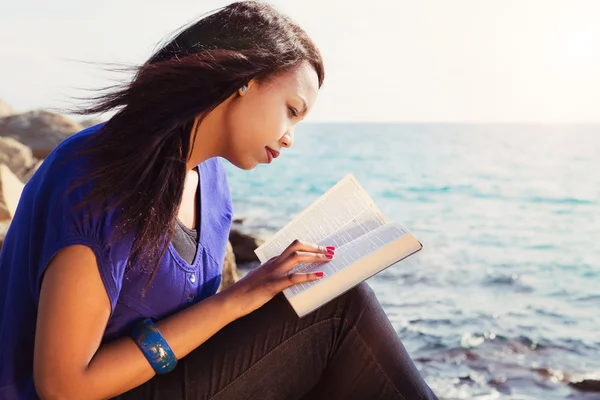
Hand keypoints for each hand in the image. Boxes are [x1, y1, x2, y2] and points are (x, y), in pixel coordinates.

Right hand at [221, 239, 335, 318]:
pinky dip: (308, 276)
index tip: (324, 248)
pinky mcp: (271, 286)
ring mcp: (272, 273)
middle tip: (331, 251)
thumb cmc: (246, 293)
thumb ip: (275, 276)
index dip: (311, 246)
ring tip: (329, 259)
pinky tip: (319, 276)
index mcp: (272, 262)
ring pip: (297, 258)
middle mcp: (273, 264)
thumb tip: (290, 278)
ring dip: (315, 257)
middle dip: (316, 248)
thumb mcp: (262, 280)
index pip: (293, 247)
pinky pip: (292, 278)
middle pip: (297, 247)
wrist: (230, 302)